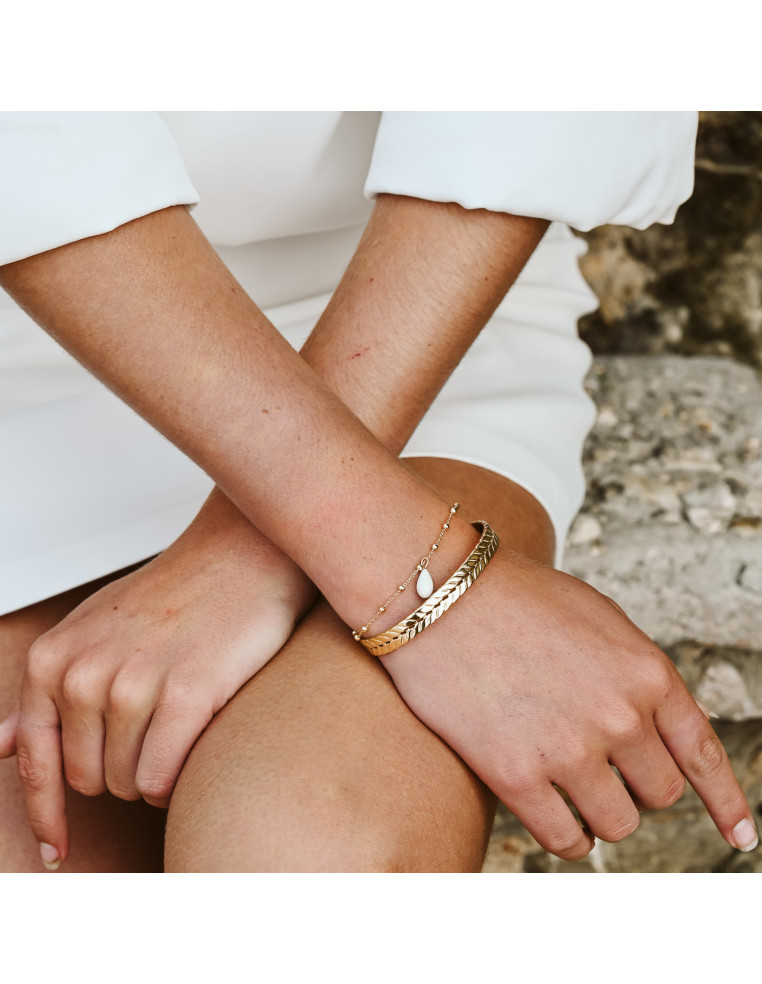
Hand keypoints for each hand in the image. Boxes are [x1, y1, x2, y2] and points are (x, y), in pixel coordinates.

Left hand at [0, 517, 316, 867]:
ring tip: (179, 719)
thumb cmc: (172, 596)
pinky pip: (165, 778)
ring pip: (130, 785)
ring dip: (156, 771)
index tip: (58, 852)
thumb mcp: (91, 631)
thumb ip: (46, 691)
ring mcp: (134, 685)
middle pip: (90, 782)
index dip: (47, 818)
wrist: (239, 557)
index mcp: (54, 660)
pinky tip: (196, 736)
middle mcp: (85, 674)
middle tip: (156, 724)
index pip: (38, 763)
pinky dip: (180, 774)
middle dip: (123, 770)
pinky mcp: (187, 695)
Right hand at [381, 547, 757, 859]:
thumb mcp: (597, 619)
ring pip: (617, 823)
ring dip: (599, 813)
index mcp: (646, 672)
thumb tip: (656, 729)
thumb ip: (636, 674)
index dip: (726, 802)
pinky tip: (553, 813)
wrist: (437, 591)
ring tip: (569, 785)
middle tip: (602, 765)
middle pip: (659, 793)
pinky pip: (565, 841)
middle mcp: (619, 715)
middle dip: (635, 784)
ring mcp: (569, 748)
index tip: (741, 835)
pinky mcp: (516, 775)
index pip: (702, 754)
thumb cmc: (513, 598)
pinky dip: (567, 837)